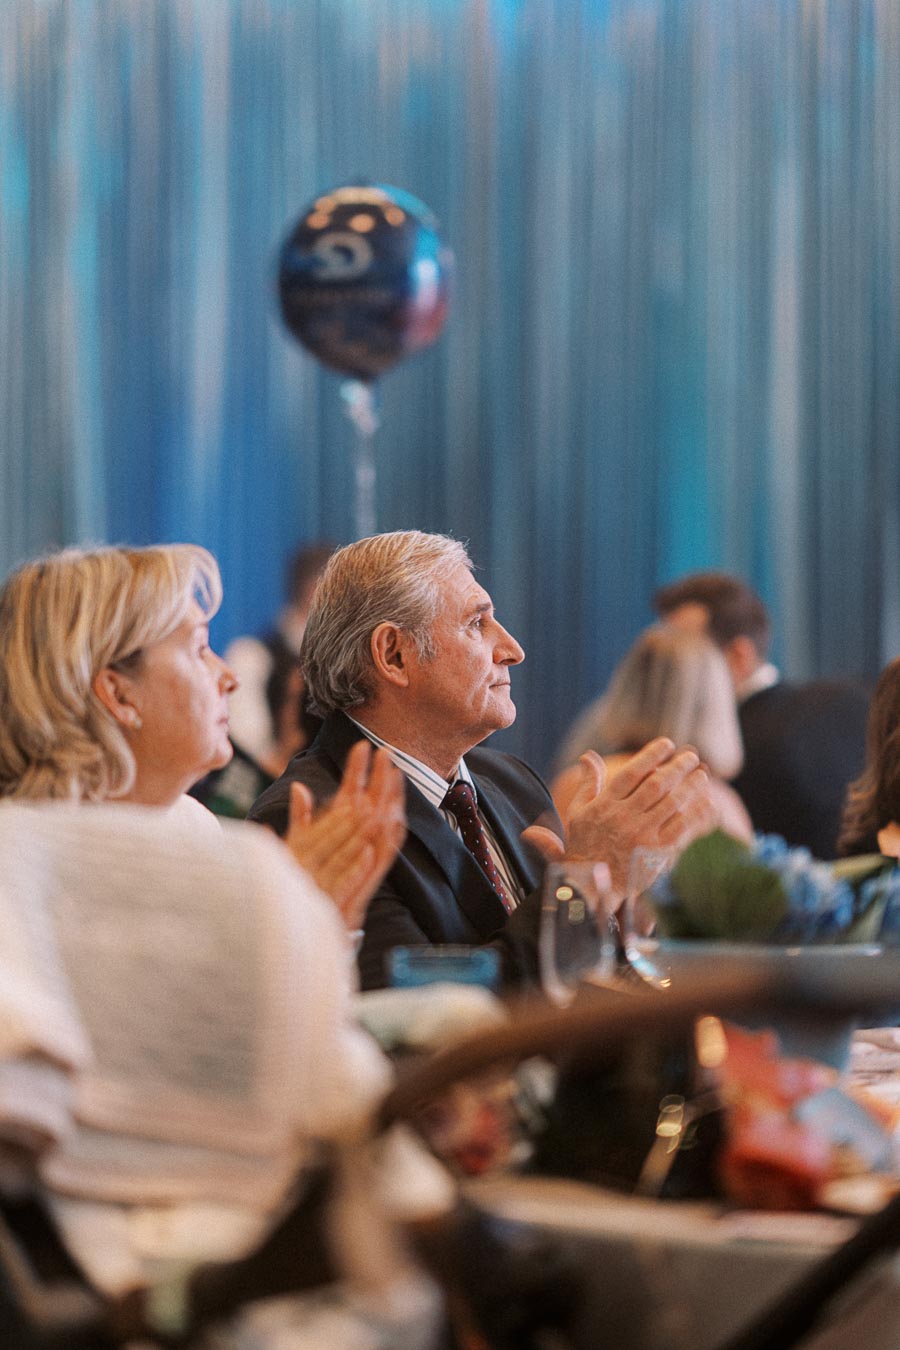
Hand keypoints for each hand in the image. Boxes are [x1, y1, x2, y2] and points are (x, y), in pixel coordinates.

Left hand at [284, 740, 405, 930]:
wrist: (315, 919)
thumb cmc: (309, 880)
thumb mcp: (301, 843)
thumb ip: (303, 816)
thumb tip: (298, 787)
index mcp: (343, 830)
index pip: (353, 793)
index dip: (357, 770)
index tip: (361, 746)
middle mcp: (359, 841)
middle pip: (375, 803)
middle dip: (381, 778)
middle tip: (386, 752)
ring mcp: (366, 858)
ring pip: (385, 825)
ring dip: (393, 802)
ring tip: (396, 779)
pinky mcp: (369, 878)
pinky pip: (384, 857)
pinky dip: (389, 840)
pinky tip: (392, 822)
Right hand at [522, 739, 716, 900]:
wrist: (590, 887)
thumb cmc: (584, 847)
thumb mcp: (578, 813)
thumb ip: (587, 784)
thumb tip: (588, 756)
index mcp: (604, 805)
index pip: (631, 773)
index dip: (651, 755)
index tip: (667, 744)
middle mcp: (623, 817)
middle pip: (656, 784)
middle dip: (677, 767)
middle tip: (692, 757)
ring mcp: (641, 836)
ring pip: (672, 803)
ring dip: (690, 787)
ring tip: (702, 776)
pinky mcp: (656, 854)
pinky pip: (682, 829)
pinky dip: (697, 815)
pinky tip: (708, 805)